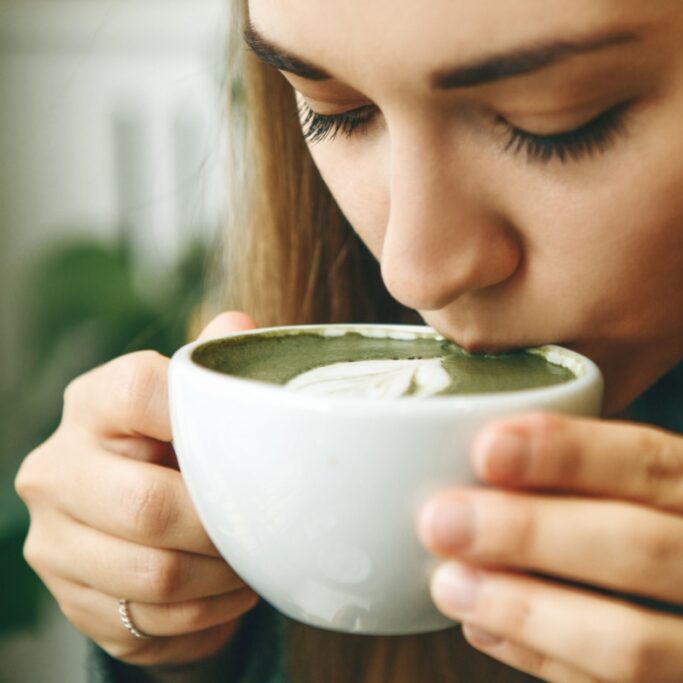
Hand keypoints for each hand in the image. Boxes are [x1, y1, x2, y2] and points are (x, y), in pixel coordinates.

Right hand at [15, 312, 261, 665]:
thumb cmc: (183, 449)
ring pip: (153, 574)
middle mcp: (58, 467)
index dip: (203, 419)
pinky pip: (149, 621)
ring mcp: (53, 539)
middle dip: (222, 526)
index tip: (251, 445)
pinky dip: (206, 614)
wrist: (139, 527)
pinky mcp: (68, 598)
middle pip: (148, 506)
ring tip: (254, 562)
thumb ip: (218, 368)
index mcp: (93, 403)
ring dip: (221, 577)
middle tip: (265, 526)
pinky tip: (230, 593)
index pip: (138, 392)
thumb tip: (238, 326)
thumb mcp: (201, 404)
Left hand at [416, 413, 682, 682]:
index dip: (572, 453)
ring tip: (452, 584)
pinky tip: (492, 632)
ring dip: (529, 613)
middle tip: (443, 518)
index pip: (666, 464)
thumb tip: (507, 467)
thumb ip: (656, 490)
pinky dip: (546, 666)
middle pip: (646, 550)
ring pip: (633, 646)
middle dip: (532, 532)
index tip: (488, 446)